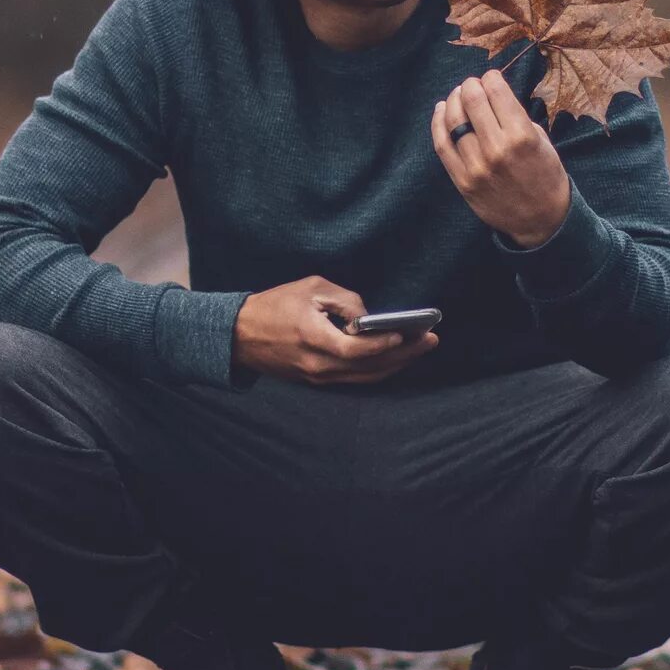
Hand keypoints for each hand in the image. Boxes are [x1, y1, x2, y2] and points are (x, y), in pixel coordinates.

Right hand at [234, 275, 439, 384]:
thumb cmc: (274, 305)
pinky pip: (355, 379)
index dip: (384, 344)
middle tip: (431, 341)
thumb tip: (368, 317)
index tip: (407, 334)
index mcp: (314, 339)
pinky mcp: (317, 380)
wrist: (238, 334)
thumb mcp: (310, 288)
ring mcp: (317, 377)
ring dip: (396, 365)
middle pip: (369, 367)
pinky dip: (378, 370)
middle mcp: (318, 366)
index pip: (357, 349)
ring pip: (365, 377)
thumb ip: (345, 300)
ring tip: (421, 349)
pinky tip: (395, 358)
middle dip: (404, 355)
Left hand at [431, 71, 570, 247]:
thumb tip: (490, 94)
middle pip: (472, 100)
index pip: (496, 90)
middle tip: (473, 85)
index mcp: (522, 135)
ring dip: (454, 100)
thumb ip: (515, 116)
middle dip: (471, 85)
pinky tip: (442, 110)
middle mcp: (497, 149)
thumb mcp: (541, 140)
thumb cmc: (545, 174)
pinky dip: (438, 123)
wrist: (541, 219)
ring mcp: (476, 167)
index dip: (491, 78)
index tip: (491, 78)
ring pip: (453, 120)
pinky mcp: (462, 181)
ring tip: (458, 95)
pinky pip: (442, 145)